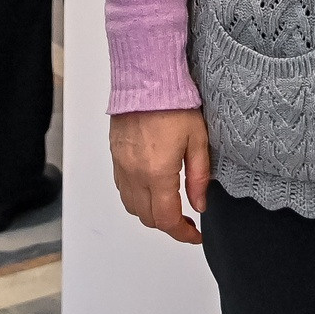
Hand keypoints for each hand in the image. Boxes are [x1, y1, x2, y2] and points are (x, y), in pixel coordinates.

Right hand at [109, 108, 210, 244]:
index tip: (195, 234)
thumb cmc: (173, 103)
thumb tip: (199, 205)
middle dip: (168, 225)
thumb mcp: (197, 140)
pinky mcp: (115, 157)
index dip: (183, 234)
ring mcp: (122, 166)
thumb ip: (198, 177)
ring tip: (170, 206)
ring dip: (150, 214)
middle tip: (186, 220)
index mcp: (157, 174)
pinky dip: (136, 198)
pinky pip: (122, 189)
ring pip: (132, 207)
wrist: (146, 79)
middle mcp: (135, 174)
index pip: (167, 219)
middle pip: (148, 218)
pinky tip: (151, 189)